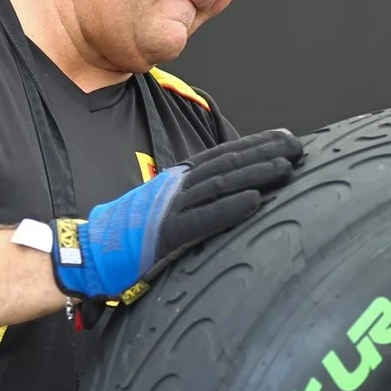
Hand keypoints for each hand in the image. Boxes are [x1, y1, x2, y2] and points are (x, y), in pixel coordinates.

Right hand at [53, 129, 302, 303]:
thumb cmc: (132, 235)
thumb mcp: (170, 209)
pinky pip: (202, 219)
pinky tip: (254, 202)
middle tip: (298, 146)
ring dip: (255, 175)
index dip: (256, 144)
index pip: (223, 155)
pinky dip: (229, 209)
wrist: (91, 253)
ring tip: (286, 168)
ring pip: (219, 185)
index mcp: (179, 179)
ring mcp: (171, 208)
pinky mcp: (166, 234)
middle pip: (227, 163)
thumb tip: (238, 193)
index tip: (286, 138)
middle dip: (265, 153)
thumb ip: (199, 200)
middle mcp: (177, 187)